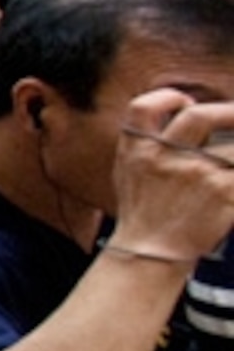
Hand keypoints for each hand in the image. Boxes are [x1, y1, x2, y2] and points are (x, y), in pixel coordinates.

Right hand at [105, 91, 233, 264]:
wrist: (152, 253)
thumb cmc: (143, 212)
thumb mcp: (128, 170)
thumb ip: (147, 140)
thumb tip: (181, 108)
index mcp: (138, 149)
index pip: (144, 107)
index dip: (167, 97)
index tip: (185, 101)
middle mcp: (166, 158)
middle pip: (201, 115)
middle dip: (227, 111)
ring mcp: (198, 175)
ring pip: (233, 147)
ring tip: (230, 161)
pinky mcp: (225, 195)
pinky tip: (231, 184)